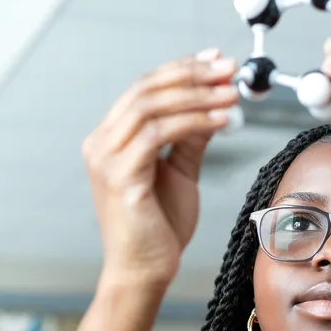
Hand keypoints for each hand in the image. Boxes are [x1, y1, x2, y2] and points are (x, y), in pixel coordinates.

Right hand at [82, 49, 238, 285]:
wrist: (144, 272)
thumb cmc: (159, 228)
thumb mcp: (180, 172)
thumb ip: (191, 138)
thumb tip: (214, 103)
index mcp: (110, 139)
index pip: (144, 89)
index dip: (181, 69)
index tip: (216, 59)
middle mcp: (100, 144)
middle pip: (145, 90)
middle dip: (192, 74)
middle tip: (228, 68)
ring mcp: (105, 159)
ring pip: (151, 107)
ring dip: (196, 95)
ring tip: (231, 92)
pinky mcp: (119, 177)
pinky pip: (158, 135)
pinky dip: (193, 122)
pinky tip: (222, 120)